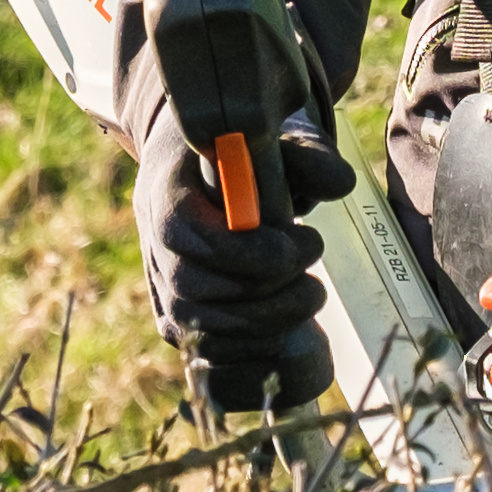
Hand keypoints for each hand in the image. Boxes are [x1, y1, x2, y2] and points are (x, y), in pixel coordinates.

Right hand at [125, 0, 358, 414]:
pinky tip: (285, 338)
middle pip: (191, 288)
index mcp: (165, 189)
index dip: (245, 252)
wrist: (204, 164)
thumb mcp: (276, 136)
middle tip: (316, 283)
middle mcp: (150, 239)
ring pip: (194, 326)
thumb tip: (340, 184)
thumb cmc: (246, 148)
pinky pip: (195, 350)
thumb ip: (307, 156)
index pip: (185, 234)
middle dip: (262, 296)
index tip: (305, 245)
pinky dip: (241, 354)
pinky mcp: (172, 312)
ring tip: (309, 299)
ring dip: (258, 326)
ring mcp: (157, 280)